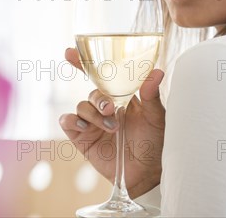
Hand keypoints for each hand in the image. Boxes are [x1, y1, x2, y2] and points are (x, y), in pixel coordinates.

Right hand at [59, 47, 164, 198]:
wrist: (147, 172)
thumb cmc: (154, 142)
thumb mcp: (156, 117)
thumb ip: (152, 95)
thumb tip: (157, 72)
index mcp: (121, 96)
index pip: (100, 76)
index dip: (84, 62)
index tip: (71, 52)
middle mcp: (105, 106)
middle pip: (92, 91)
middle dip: (99, 98)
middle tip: (111, 109)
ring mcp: (92, 122)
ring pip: (82, 106)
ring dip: (94, 115)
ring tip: (111, 128)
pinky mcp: (82, 138)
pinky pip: (68, 122)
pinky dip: (73, 121)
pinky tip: (86, 128)